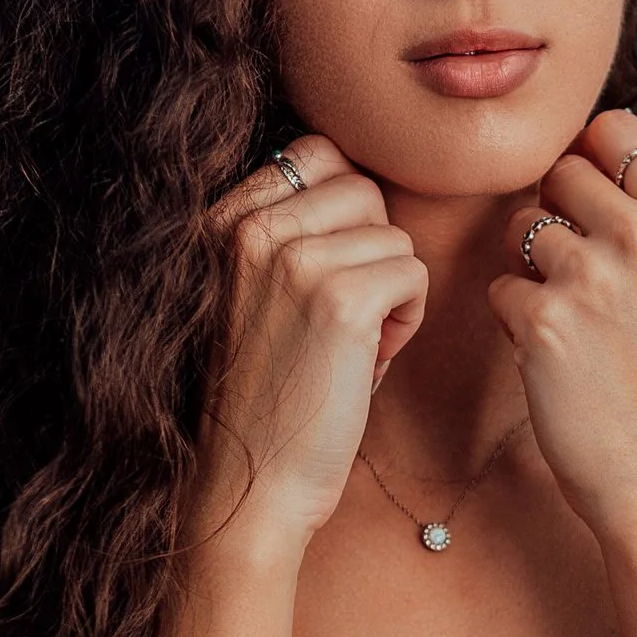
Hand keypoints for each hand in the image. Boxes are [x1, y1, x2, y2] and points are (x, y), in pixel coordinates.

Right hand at [199, 139, 426, 557]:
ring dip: (391, 290)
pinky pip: (413, 272)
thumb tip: (366, 183)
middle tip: (345, 318)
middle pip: (363, 189)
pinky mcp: (339, 300)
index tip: (332, 273)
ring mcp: (294, 260)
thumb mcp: (259, 294)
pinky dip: (408, 317)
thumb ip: (294, 233)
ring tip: (353, 345)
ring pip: (393, 235)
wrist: (252, 483)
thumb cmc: (270, 394)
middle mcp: (251, 228)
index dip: (346, 211)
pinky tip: (371, 360)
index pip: (315, 153)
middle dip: (372, 251)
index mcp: (223, 221)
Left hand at [485, 112, 636, 544]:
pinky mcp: (544, 322)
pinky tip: (555, 361)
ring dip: (530, 269)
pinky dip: (516, 323)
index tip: (595, 213)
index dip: (590, 163)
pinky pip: (500, 288)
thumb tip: (576, 157)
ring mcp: (591, 277)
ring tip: (572, 322)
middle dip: (556, 217)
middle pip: (558, 172)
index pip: (611, 129)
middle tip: (582, 281)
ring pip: (519, 227)